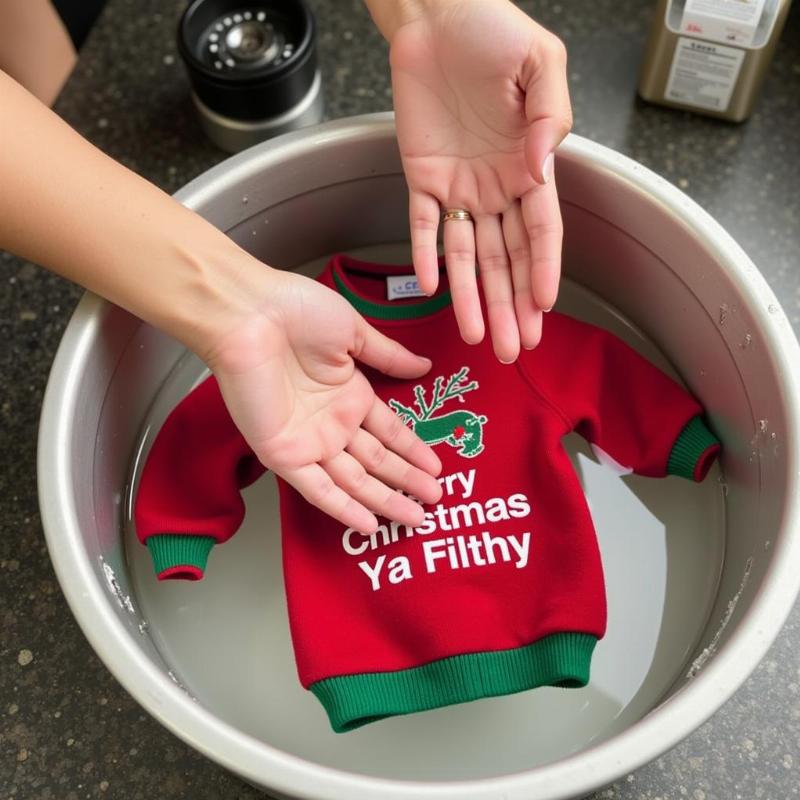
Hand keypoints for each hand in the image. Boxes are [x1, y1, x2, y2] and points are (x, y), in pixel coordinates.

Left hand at [203, 265, 443, 534]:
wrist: (250, 313)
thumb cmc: (297, 311)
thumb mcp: (353, 332)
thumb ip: (388, 357)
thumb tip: (424, 367)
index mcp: (350, 393)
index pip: (389, 431)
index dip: (412, 450)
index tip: (437, 468)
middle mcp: (332, 422)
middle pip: (376, 461)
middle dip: (406, 481)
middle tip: (435, 499)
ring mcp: (309, 440)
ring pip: (353, 480)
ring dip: (384, 500)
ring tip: (415, 518)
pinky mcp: (284, 453)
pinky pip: (317, 488)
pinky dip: (342, 508)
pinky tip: (368, 526)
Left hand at [384, 0, 571, 361]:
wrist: (437, 16)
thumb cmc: (492, 30)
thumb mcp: (541, 63)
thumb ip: (549, 118)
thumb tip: (541, 170)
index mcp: (528, 165)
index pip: (541, 232)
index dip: (544, 271)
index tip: (543, 308)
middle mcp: (496, 186)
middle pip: (506, 258)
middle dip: (510, 305)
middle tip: (512, 347)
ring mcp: (458, 186)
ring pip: (467, 255)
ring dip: (472, 297)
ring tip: (475, 335)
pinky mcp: (422, 177)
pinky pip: (422, 226)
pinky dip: (425, 256)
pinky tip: (433, 288)